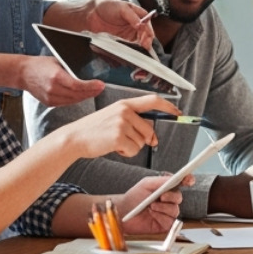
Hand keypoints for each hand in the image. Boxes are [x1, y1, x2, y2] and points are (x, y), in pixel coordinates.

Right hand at [18, 56, 104, 105]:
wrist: (23, 73)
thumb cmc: (40, 65)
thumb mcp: (57, 61)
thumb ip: (70, 69)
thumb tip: (88, 73)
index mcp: (55, 76)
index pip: (77, 85)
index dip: (90, 87)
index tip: (100, 84)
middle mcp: (53, 89)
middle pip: (77, 95)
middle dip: (91, 92)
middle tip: (101, 88)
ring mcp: (50, 98)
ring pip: (73, 101)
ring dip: (85, 96)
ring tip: (94, 91)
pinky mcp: (49, 103)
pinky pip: (67, 103)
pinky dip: (75, 99)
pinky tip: (82, 95)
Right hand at [53, 95, 173, 158]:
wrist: (74, 138)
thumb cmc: (93, 130)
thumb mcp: (113, 118)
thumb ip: (133, 122)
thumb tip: (152, 137)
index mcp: (124, 104)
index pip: (153, 100)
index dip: (168, 106)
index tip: (178, 112)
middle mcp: (125, 111)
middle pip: (150, 129)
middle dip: (144, 140)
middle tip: (128, 142)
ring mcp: (122, 123)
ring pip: (142, 142)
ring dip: (132, 147)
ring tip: (115, 142)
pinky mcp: (118, 136)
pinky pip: (134, 150)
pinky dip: (126, 153)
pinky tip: (114, 148)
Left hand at [84, 0, 158, 48]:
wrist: (91, 14)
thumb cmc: (107, 6)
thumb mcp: (122, 8)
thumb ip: (132, 16)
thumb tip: (140, 24)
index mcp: (138, 15)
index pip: (148, 26)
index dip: (148, 33)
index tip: (146, 40)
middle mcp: (135, 25)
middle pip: (145, 36)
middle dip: (146, 42)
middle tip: (143, 47)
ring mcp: (128, 34)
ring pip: (139, 43)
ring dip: (139, 48)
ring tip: (138, 51)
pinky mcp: (121, 41)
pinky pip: (129, 47)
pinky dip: (130, 50)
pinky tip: (130, 52)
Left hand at [112, 173, 192, 233]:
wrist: (123, 213)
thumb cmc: (133, 198)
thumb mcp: (147, 184)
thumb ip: (162, 181)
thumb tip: (175, 178)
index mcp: (166, 189)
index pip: (181, 183)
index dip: (188, 181)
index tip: (189, 180)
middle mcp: (168, 201)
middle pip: (179, 197)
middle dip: (171, 196)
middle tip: (161, 196)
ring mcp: (167, 213)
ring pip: (175, 210)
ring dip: (163, 208)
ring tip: (151, 207)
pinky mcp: (165, 224)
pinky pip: (170, 220)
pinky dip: (161, 216)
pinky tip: (152, 215)